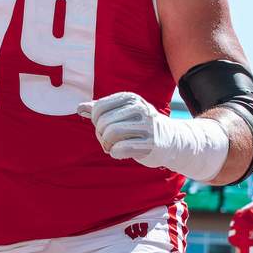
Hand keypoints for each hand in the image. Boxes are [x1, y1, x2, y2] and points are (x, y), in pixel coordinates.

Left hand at [78, 92, 231, 179]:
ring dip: (106, 145)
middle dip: (101, 135)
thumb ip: (100, 110)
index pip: (99, 109)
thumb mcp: (123, 113)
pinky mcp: (150, 144)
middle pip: (103, 123)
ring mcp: (146, 126)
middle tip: (108, 141)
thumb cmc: (141, 126)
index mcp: (130, 99)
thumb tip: (79, 108)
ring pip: (110, 135)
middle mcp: (139, 108)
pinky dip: (115, 153)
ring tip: (112, 147)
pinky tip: (120, 153)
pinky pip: (120, 149)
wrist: (173, 140)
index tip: (104, 128)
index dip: (96, 122)